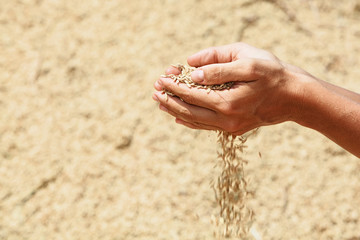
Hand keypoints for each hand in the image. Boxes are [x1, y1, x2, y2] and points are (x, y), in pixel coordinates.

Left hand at [152, 42, 300, 134]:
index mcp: (228, 102)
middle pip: (188, 111)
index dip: (173, 86)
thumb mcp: (248, 61)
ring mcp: (230, 127)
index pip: (191, 94)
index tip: (160, 79)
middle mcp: (226, 119)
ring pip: (195, 121)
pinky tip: (179, 116)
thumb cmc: (273, 74)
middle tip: (154, 92)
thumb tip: (193, 72)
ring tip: (160, 103)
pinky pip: (206, 126)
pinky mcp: (234, 129)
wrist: (295, 97)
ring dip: (176, 111)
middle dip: (169, 100)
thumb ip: (218, 66)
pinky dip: (190, 121)